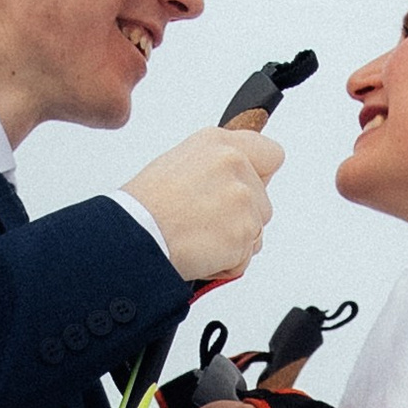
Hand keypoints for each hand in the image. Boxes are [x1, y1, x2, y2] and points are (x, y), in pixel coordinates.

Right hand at [124, 127, 283, 283]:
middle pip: (263, 202)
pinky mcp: (243, 233)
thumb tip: (233, 181)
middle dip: (241, 218)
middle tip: (205, 221)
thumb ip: (217, 168)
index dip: (259, 177)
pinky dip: (225, 264)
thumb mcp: (180, 164)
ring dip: (233, 243)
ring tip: (198, 237)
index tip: (244, 189)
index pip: (271, 155)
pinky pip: (244, 258)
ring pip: (256, 232)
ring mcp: (243, 199)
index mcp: (219, 143)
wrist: (136, 234)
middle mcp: (235, 165)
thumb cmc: (147, 205)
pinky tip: (200, 252)